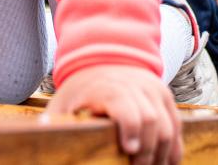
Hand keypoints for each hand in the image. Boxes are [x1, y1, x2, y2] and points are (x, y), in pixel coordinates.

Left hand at [46, 65, 181, 164]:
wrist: (102, 62)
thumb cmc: (79, 92)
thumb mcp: (62, 104)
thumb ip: (54, 121)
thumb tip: (40, 132)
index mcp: (107, 87)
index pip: (126, 104)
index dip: (130, 126)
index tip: (129, 149)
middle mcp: (135, 85)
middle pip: (151, 120)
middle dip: (147, 152)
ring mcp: (153, 90)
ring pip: (169, 126)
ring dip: (162, 155)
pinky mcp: (165, 97)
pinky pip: (177, 127)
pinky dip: (173, 150)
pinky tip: (163, 164)